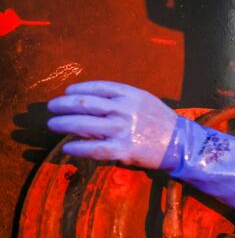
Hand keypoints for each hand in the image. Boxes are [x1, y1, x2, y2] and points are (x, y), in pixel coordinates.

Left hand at [47, 81, 178, 169]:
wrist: (181, 143)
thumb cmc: (161, 121)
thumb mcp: (144, 101)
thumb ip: (121, 99)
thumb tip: (91, 102)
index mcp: (130, 94)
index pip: (96, 87)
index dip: (77, 89)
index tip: (67, 92)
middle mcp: (124, 109)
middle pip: (84, 104)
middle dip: (63, 105)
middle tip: (52, 108)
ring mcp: (122, 129)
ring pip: (82, 125)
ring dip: (63, 124)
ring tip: (53, 125)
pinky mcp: (123, 150)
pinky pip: (93, 148)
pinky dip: (77, 148)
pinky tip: (68, 148)